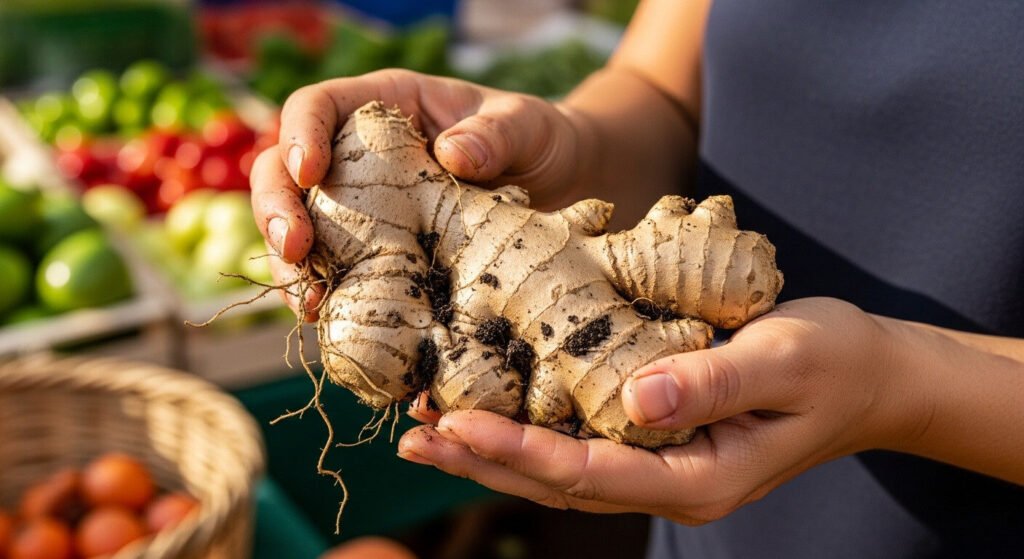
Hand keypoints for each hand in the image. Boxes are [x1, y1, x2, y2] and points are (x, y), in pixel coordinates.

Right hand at [250, 69, 586, 319]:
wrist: (558, 187)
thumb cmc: (538, 140)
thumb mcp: (526, 126)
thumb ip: (495, 134)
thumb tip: (451, 155)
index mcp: (383, 105)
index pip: (316, 107)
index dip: (299, 135)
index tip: (308, 173)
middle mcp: (357, 152)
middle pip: (284, 170)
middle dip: (276, 209)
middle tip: (293, 249)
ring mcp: (361, 204)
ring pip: (298, 224)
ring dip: (290, 264)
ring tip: (307, 300)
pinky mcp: (374, 249)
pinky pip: (333, 268)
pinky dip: (324, 293)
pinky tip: (328, 319)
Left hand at [398, 298, 922, 523]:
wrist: (870, 375)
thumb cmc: (834, 361)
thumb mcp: (783, 361)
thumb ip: (710, 382)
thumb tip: (636, 397)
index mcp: (700, 477)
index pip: (591, 474)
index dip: (518, 452)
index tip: (454, 425)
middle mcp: (673, 483)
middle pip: (560, 484)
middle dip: (483, 462)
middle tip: (412, 437)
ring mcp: (664, 466)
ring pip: (563, 471)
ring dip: (493, 452)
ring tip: (426, 431)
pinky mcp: (658, 439)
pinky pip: (583, 442)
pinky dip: (530, 429)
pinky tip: (491, 407)